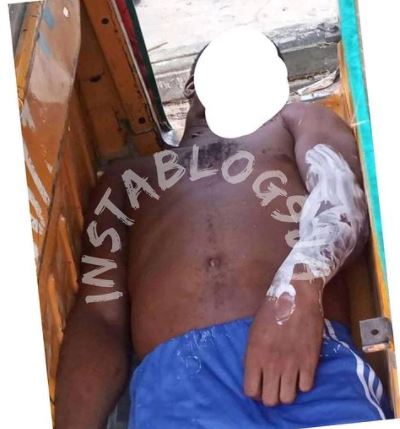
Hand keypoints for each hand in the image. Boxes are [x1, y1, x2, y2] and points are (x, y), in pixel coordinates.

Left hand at [244, 286, 323, 405]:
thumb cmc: (272, 310)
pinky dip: (303, 383)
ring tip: (287, 380)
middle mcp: (272, 364)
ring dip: (286, 392)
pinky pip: (306, 388)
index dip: (254, 392)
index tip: (259, 385)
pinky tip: (301, 372)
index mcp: (255, 355)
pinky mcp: (310, 362)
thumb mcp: (253, 331)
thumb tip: (255, 373)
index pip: (250, 391)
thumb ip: (254, 354)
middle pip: (270, 400)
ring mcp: (292, 364)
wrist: (297, 297)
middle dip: (270, 395)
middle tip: (273, 385)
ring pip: (288, 399)